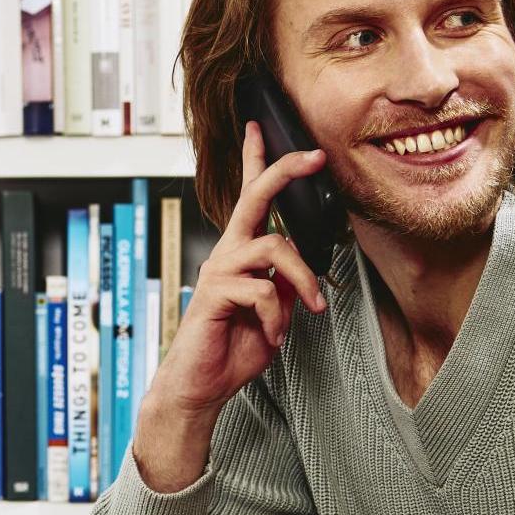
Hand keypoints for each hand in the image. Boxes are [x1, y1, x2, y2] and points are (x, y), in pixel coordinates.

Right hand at [131, 123, 329, 492]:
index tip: (261, 128)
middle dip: (283, 171)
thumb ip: (283, 286)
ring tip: (310, 308)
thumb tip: (299, 273)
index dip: (256, 161)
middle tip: (314, 156)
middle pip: (254, 198)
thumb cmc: (232, 348)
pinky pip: (262, 291)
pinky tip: (270, 333)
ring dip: (303, 280)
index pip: (249, 199)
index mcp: (241, 253)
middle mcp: (228, 254)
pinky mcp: (215, 294)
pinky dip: (276, 316)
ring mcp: (220, 271)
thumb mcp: (272, 313)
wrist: (201, 385)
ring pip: (275, 248)